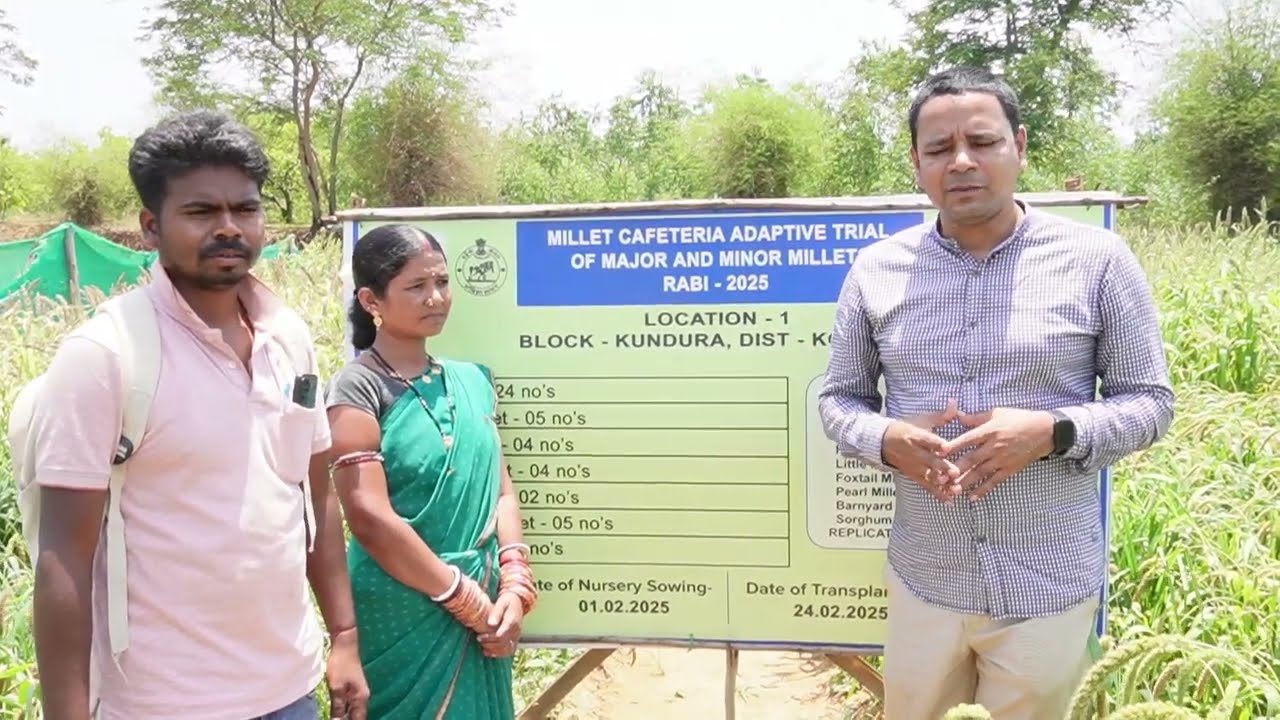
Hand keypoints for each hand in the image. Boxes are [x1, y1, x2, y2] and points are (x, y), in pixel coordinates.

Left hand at [326, 628, 369, 719]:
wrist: (344, 644)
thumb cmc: (340, 665)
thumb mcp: (336, 688)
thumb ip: (338, 707)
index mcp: (361, 698)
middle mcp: (362, 696)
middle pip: (356, 716)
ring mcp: (358, 691)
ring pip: (353, 710)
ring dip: (345, 717)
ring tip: (334, 719)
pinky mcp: (352, 687)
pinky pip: (349, 704)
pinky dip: (344, 710)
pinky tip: (337, 713)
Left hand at [478, 592, 523, 657]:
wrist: (517, 603)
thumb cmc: (507, 602)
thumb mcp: (502, 602)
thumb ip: (497, 612)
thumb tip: (491, 624)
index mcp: (513, 620)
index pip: (503, 632)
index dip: (492, 637)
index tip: (480, 636)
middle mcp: (516, 630)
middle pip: (503, 641)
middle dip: (489, 642)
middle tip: (478, 638)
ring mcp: (517, 636)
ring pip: (507, 649)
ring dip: (494, 650)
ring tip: (483, 646)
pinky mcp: (515, 640)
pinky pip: (509, 651)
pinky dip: (499, 654)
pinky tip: (488, 652)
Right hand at [882, 399, 962, 500]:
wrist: (882, 442)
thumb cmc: (905, 428)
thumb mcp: (920, 419)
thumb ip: (940, 415)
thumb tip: (955, 404)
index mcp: (915, 436)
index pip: (927, 440)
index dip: (936, 444)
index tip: (946, 448)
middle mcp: (914, 452)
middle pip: (929, 461)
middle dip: (942, 468)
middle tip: (955, 473)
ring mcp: (913, 466)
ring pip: (928, 476)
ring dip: (942, 484)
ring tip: (955, 490)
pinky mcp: (913, 475)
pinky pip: (926, 486)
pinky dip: (937, 494)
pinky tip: (949, 501)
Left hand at [939, 408, 1053, 499]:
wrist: (1044, 431)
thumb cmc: (1019, 419)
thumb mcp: (997, 413)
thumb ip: (976, 417)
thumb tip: (958, 416)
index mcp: (989, 431)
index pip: (967, 439)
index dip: (953, 446)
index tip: (939, 452)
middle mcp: (994, 447)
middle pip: (971, 459)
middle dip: (955, 469)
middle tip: (940, 478)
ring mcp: (1002, 459)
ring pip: (980, 473)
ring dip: (965, 482)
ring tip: (952, 490)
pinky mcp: (1010, 469)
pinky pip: (994, 481)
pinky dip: (983, 490)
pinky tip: (972, 497)